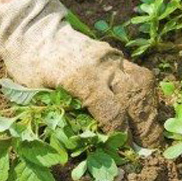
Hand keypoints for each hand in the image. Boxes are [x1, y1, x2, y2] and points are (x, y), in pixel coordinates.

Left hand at [0, 0, 162, 146]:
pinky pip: (139, 74)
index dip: (122, 135)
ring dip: (150, 109)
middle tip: (149, 146)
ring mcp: (112, 58)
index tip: (126, 150)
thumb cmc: (30, 66)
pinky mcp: (116, 55)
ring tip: (150, 129)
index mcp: (81, 79)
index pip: (113, 112)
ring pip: (143, 84)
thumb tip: (93, 142)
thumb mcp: (38, 95)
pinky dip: (145, 94)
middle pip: (135, 98)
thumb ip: (66, 115)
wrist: (34, 30)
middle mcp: (103, 67)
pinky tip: (143, 108)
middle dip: (145, 126)